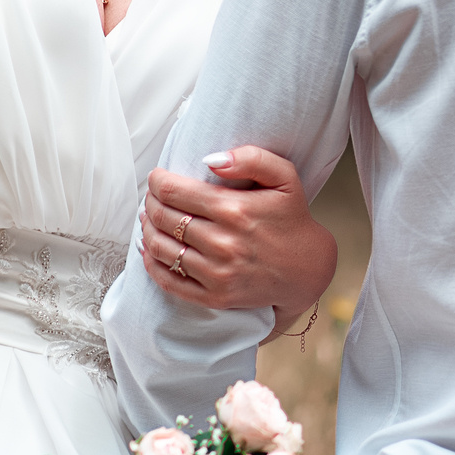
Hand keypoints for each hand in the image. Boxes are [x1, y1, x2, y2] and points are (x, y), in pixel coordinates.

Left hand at [142, 145, 337, 323]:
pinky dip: (151, 263)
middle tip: (152, 197)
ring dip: (147, 229)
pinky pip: (169, 280)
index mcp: (234, 210)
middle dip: (150, 202)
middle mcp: (223, 243)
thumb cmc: (291, 219)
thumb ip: (252, 158)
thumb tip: (211, 159)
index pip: (173, 192)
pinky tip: (150, 249)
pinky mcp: (214, 296)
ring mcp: (217, 273)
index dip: (157, 182)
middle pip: (163, 218)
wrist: (306, 269)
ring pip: (160, 248)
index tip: (157, 177)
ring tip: (150, 219)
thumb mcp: (285, 177)